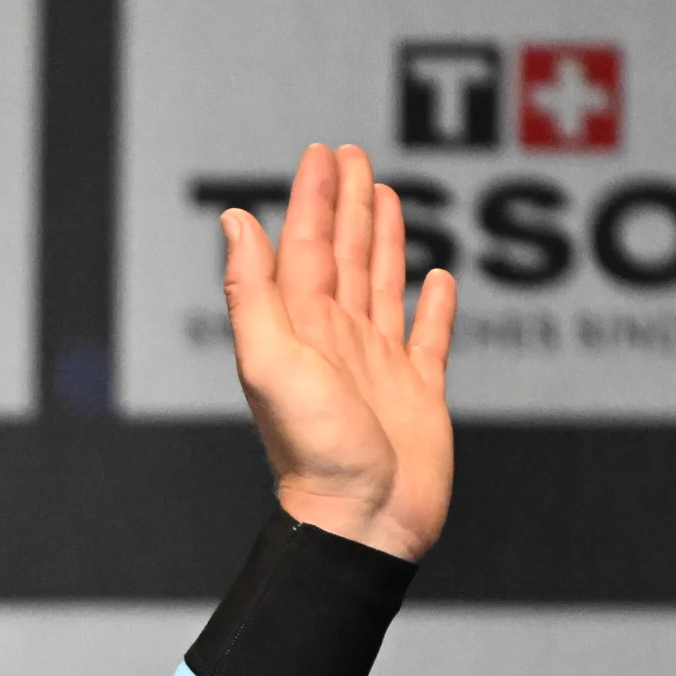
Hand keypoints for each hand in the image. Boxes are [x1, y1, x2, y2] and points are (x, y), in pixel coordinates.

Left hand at [219, 142, 456, 563]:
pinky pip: (429, 340)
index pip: (308, 247)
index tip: (321, 153)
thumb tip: (237, 220)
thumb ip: (253, 291)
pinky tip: (438, 279)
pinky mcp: (418, 395)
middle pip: (345, 256)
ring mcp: (379, 367)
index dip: (313, 198)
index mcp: (302, 330)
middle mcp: (338, 342)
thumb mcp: (270, 361)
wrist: (361, 522)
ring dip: (384, 240)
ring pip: (382, 285)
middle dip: (347, 204)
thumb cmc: (314, 452)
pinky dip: (433, 309)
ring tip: (387, 196)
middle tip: (353, 155)